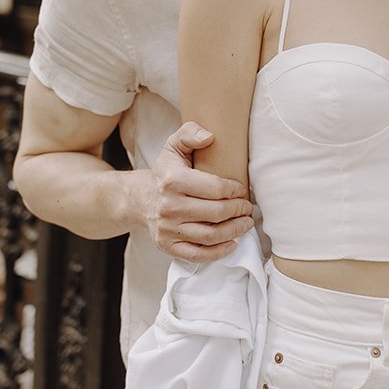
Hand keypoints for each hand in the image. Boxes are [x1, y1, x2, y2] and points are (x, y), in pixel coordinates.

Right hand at [146, 122, 252, 262]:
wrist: (140, 198)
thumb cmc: (166, 171)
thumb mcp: (173, 146)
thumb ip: (190, 133)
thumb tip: (209, 137)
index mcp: (172, 181)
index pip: (214, 188)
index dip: (235, 190)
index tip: (243, 190)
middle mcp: (168, 206)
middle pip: (215, 213)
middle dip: (238, 211)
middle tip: (248, 208)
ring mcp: (167, 229)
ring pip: (209, 236)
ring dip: (234, 231)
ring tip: (245, 224)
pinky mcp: (168, 246)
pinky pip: (197, 254)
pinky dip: (218, 252)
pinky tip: (232, 243)